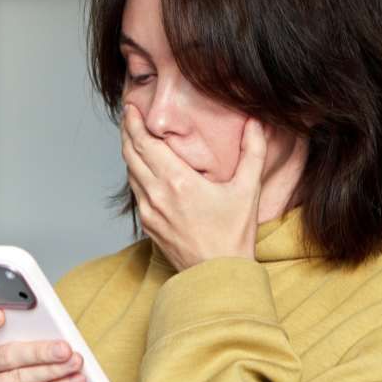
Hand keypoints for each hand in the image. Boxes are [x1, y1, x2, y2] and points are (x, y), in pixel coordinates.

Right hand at [0, 309, 84, 381]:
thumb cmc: (21, 375)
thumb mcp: (20, 352)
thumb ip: (25, 338)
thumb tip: (55, 333)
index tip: (1, 315)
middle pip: (4, 356)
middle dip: (39, 352)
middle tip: (64, 348)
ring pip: (20, 378)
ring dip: (53, 370)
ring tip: (75, 363)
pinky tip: (74, 381)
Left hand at [120, 104, 266, 269]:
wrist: (216, 274)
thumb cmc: (233, 235)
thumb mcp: (247, 190)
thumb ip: (253, 152)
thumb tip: (255, 123)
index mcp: (178, 182)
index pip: (145, 143)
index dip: (134, 123)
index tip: (131, 107)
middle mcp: (157, 194)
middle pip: (130, 154)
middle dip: (127, 131)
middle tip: (129, 114)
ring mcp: (149, 210)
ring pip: (130, 172)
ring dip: (129, 151)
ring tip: (133, 134)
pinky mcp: (147, 223)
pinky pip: (135, 190)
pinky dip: (135, 173)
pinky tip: (143, 166)